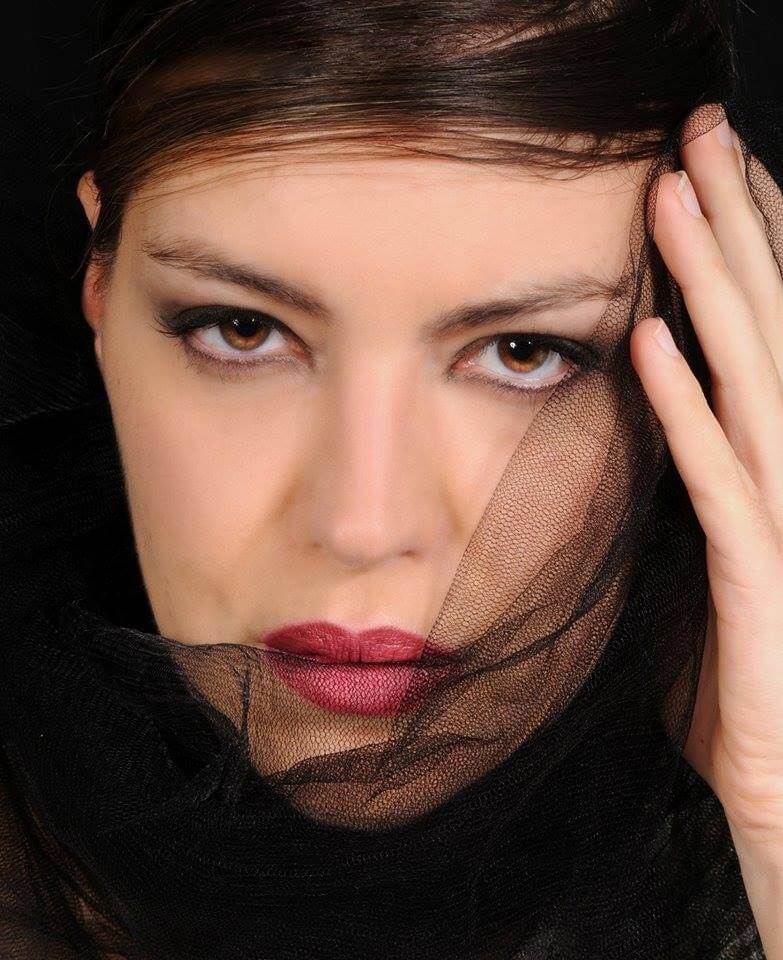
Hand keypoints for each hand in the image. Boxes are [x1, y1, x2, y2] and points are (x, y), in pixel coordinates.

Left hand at [629, 103, 782, 852]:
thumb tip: (636, 446)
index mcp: (773, 470)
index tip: (701, 173)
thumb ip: (678, 506)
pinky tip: (654, 345)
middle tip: (696, 133)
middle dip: (734, 227)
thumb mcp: (695, 578)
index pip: (761, 335)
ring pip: (750, 379)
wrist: (782, 795)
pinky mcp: (764, 580)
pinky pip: (722, 481)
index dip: (741, 248)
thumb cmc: (734, 693)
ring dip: (712, 286)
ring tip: (671, 199)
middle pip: (765, 327)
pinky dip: (687, 411)